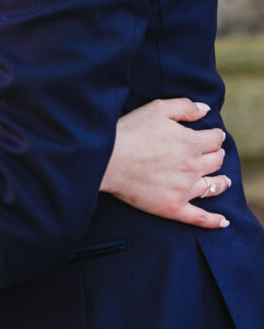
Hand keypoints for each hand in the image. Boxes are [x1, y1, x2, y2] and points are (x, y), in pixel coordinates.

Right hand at [102, 98, 230, 228]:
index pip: (216, 139)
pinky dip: (213, 221)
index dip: (215, 136)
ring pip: (213, 187)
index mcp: (191, 142)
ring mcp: (185, 189)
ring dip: (221, 182)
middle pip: (217, 161)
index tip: (212, 135)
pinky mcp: (173, 207)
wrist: (105, 161)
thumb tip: (206, 110)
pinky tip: (223, 222)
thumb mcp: (156, 109)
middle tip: (212, 154)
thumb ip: (185, 106)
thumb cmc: (128, 132)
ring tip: (222, 181)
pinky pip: (199, 217)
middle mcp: (193, 167)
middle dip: (216, 155)